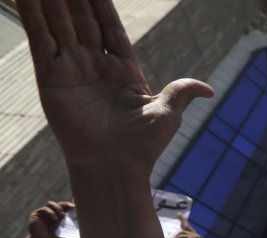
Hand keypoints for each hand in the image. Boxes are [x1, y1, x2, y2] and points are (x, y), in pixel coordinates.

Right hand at [16, 0, 212, 174]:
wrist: (114, 167)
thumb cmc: (142, 146)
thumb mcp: (167, 114)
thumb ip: (181, 92)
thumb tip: (208, 89)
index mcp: (123, 70)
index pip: (110, 27)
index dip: (101, 5)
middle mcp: (95, 66)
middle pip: (82, 20)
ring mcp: (72, 69)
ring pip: (59, 24)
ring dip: (51, 1)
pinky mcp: (51, 77)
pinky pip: (40, 39)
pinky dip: (33, 16)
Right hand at [27, 200, 73, 237]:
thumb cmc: (55, 236)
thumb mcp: (65, 228)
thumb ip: (70, 221)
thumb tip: (79, 215)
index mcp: (58, 214)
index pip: (64, 206)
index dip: (70, 205)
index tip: (76, 206)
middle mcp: (50, 211)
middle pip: (58, 203)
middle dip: (65, 204)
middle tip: (72, 207)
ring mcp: (43, 212)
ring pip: (50, 204)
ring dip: (58, 208)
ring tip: (62, 215)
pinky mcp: (36, 214)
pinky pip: (44, 209)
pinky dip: (51, 213)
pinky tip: (55, 218)